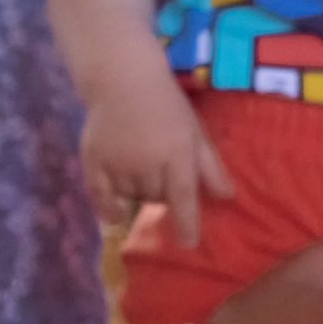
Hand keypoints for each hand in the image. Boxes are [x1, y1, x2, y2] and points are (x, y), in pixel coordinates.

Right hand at [80, 82, 233, 247]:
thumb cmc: (167, 104)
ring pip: (131, 197)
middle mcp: (146, 160)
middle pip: (156, 197)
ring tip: (139, 169)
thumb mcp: (195, 131)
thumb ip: (209, 167)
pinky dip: (108, 207)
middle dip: (162, 193)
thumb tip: (228, 198)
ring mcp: (118, 161)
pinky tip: (115, 214)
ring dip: (138, 193)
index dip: (186, 223)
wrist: (123, 78)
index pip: (183, 196)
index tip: (187, 244)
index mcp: (176, 152)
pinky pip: (100, 195)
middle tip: (160, 171)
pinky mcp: (94, 159)